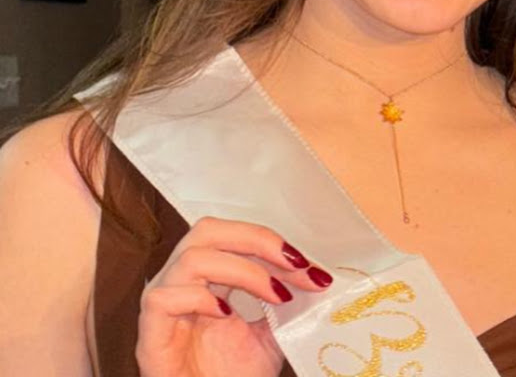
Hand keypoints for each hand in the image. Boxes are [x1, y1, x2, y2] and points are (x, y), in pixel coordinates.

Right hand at [135, 216, 332, 376]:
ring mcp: (163, 304)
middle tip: (293, 263)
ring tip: (274, 294)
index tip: (308, 264)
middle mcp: (182, 281)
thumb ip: (285, 303)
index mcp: (208, 276)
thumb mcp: (270, 335)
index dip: (272, 242)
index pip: (234, 237)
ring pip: (192, 256)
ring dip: (242, 269)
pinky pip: (164, 297)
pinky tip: (226, 314)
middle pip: (208, 230)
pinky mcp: (149, 332)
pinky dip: (200, 298)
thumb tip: (317, 277)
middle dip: (256, 239)